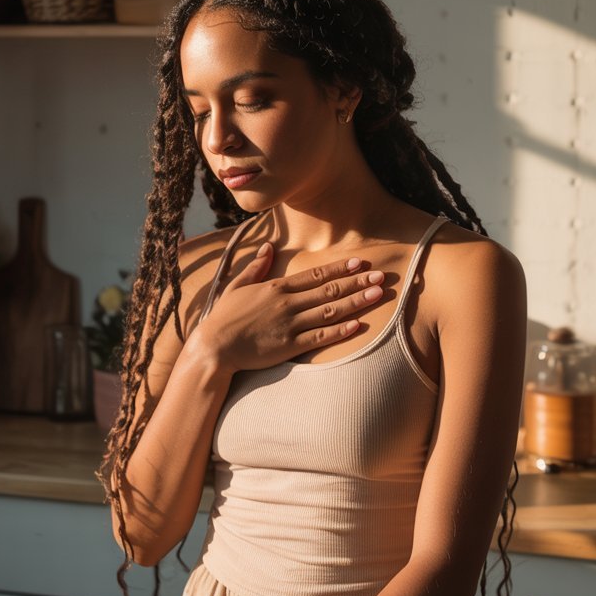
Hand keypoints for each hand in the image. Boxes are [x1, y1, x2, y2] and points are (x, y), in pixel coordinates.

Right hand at [195, 244, 384, 372]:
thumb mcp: (237, 286)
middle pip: (330, 290)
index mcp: (277, 287)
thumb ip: (256, 267)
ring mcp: (291, 325)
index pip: (316, 274)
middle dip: (358, 282)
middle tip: (381, 276)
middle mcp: (288, 304)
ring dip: (357, 302)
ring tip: (378, 294)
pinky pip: (321, 338)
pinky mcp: (290, 346)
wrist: (214, 347)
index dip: (341, 268)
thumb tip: (268, 247)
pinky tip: (358, 324)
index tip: (360, 262)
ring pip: (331, 311)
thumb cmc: (224, 317)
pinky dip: (340, 331)